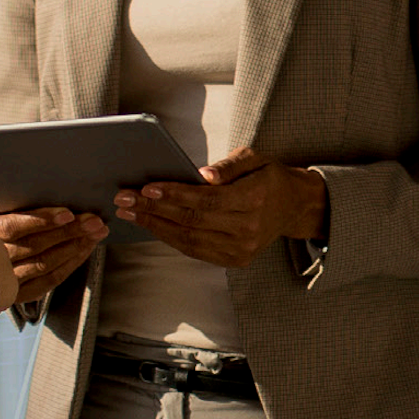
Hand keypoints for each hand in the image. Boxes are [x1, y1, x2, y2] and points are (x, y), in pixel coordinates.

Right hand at [0, 191, 106, 307]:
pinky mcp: (21, 294)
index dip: (41, 220)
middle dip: (68, 232)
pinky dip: (71, 264)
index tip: (68, 213)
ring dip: (75, 247)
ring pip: (46, 265)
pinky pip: (50, 281)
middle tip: (95, 220)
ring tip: (98, 231)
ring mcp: (7, 280)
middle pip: (35, 246)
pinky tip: (87, 248)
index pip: (13, 227)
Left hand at [116, 147, 327, 268]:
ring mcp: (241, 250)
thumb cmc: (268, 177)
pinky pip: (195, 250)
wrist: (294, 206)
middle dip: (153, 210)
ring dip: (155, 226)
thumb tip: (202, 175)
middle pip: (192, 221)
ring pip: (189, 240)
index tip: (146, 187)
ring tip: (129, 213)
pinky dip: (170, 237)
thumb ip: (229, 165)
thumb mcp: (255, 158)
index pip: (205, 200)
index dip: (173, 195)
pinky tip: (152, 224)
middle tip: (124, 199)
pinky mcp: (234, 260)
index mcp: (254, 200)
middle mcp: (248, 230)